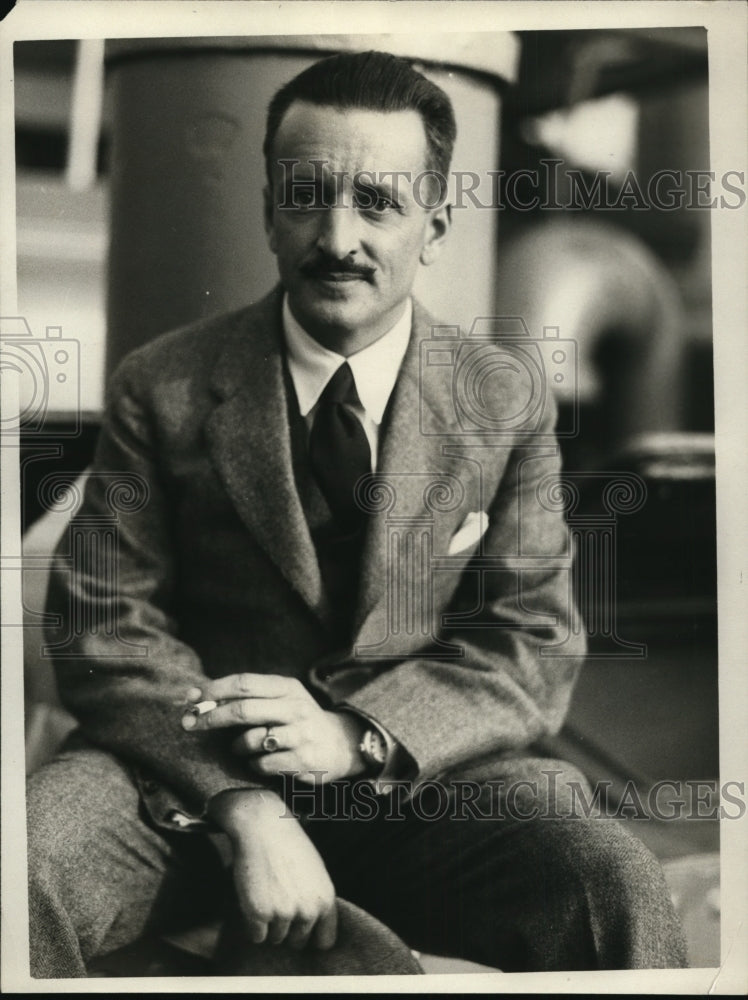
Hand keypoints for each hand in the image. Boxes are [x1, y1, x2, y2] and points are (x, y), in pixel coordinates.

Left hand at [182, 673, 365, 782]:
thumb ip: (244, 697)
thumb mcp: (279, 699)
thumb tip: (194, 696)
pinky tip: (261, 761)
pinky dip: (254, 764)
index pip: (244, 683)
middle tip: (190, 724)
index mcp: (287, 687)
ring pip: (250, 740)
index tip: (192, 698)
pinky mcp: (302, 760)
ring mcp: (300, 735)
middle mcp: (295, 708)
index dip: (214, 690)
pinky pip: (262, 764)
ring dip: (237, 747)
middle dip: (211, 717)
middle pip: (243, 710)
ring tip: (243, 748)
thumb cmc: (296, 719)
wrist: (340, 744)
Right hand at [209, 788, 336, 948]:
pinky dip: (252, 923)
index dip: (312, 937)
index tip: (301, 930)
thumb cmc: (288, 845)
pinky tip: (254, 897)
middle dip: (287, 928)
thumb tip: (312, 929)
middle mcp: (308, 910)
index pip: (325, 941)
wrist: (262, 825)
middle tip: (278, 900)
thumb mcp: (315, 872)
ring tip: (267, 892)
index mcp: (325, 900)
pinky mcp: (259, 914)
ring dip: (268, 924)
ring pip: (275, 939)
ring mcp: (283, 913)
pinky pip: (256, 936)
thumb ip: (316, 901)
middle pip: (297, 942)